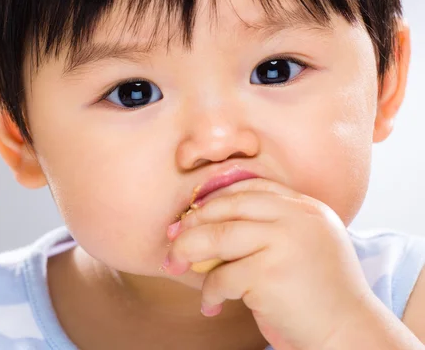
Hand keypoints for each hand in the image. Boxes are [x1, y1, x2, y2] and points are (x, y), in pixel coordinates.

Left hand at [163, 178, 376, 349]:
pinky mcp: (271, 273)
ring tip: (175, 266)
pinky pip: (222, 277)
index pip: (251, 187)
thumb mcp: (300, 248)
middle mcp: (298, 218)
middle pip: (227, 207)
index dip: (215, 198)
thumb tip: (202, 226)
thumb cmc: (319, 297)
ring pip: (217, 236)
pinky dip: (209, 292)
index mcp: (306, 208)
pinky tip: (211, 306)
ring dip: (188, 251)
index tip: (191, 215)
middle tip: (172, 241)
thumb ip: (267, 229)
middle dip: (192, 223)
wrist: (350, 335)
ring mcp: (285, 242)